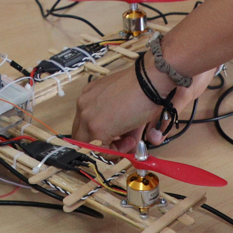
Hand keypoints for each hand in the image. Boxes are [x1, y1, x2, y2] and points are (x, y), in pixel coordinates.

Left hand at [71, 59, 215, 151]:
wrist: (148, 82)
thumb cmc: (142, 88)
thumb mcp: (126, 107)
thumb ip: (122, 125)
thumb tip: (128, 142)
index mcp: (90, 95)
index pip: (87, 123)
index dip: (103, 134)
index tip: (119, 137)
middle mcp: (84, 104)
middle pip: (85, 134)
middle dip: (105, 143)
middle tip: (124, 142)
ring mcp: (87, 116)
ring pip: (90, 144)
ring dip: (111, 147)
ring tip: (131, 140)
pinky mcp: (95, 128)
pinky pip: (100, 150)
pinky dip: (116, 151)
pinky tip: (131, 140)